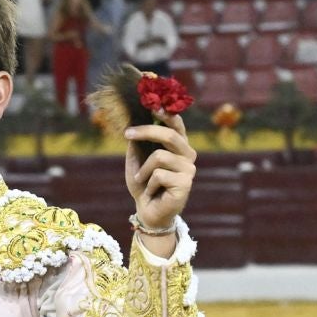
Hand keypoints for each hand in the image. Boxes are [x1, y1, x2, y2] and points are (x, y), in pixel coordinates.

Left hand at [124, 113, 195, 236]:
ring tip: (142, 180)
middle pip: (169, 134)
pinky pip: (159, 175)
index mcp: (178, 146)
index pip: (176, 124)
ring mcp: (189, 169)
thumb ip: (137, 142)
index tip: (153, 104)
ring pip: (160, 156)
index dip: (167, 112)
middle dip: (146, 131)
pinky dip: (148, 184)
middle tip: (127, 133)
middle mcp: (187, 154)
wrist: (147, 212)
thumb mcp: (136, 160)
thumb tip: (134, 120)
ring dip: (143, 170)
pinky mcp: (185, 184)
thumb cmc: (143, 185)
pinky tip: (152, 192)